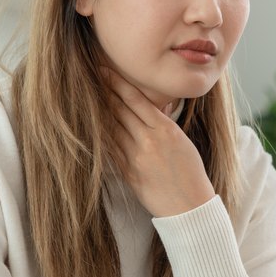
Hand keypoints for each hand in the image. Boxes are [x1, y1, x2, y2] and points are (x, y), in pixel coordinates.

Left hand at [100, 67, 215, 217]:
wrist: (189, 206)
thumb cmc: (190, 173)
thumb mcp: (183, 142)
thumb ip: (163, 124)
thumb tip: (151, 108)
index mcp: (165, 130)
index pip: (136, 100)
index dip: (117, 83)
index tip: (104, 70)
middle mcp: (148, 141)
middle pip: (120, 110)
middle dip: (103, 91)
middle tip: (88, 74)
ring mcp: (135, 157)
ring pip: (111, 128)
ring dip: (97, 111)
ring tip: (84, 96)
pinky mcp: (127, 172)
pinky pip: (110, 149)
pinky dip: (100, 135)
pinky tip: (90, 125)